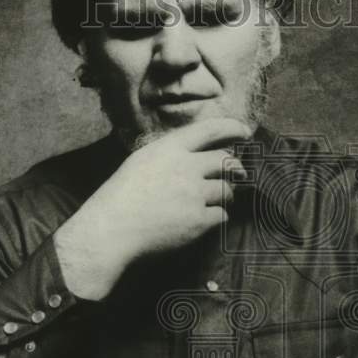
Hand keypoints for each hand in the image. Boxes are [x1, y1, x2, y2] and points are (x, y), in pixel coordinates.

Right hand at [53, 117, 250, 298]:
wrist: (112, 229)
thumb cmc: (121, 197)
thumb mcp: (142, 161)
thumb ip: (170, 154)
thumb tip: (197, 154)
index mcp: (169, 148)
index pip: (210, 130)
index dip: (232, 128)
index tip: (245, 132)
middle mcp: (186, 167)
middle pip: (226, 161)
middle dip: (234, 169)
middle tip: (236, 175)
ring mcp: (194, 194)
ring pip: (227, 190)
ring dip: (225, 195)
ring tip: (214, 201)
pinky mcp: (198, 221)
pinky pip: (222, 215)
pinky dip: (217, 218)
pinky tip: (204, 220)